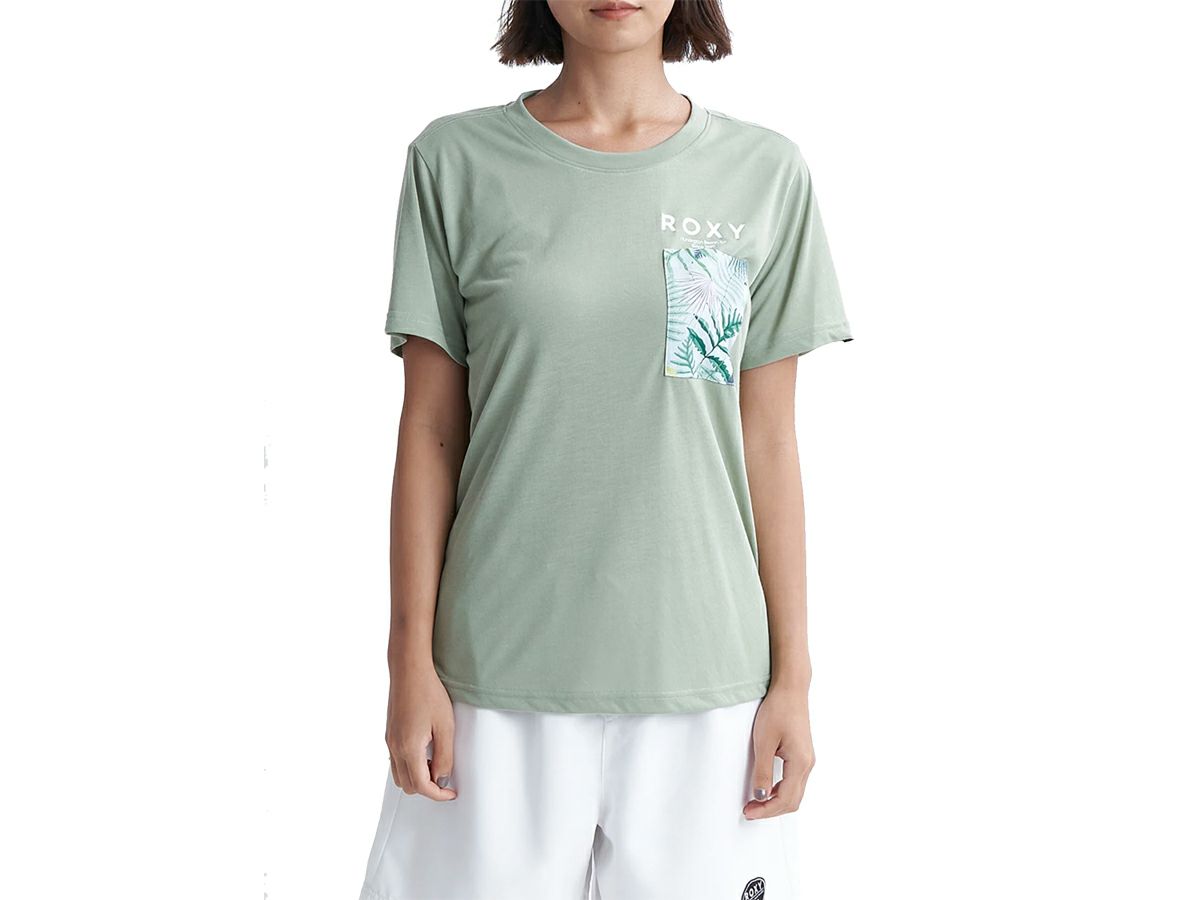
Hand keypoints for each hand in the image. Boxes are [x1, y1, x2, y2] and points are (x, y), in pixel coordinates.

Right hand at [385, 658, 456, 800]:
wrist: (409, 670)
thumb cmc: (429, 693)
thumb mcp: (445, 726)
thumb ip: (445, 756)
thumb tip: (442, 777)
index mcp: (409, 748)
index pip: (421, 786)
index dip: (438, 794)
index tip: (451, 792)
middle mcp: (394, 748)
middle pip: (408, 786)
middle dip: (427, 788)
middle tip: (445, 777)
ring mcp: (389, 741)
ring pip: (399, 776)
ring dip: (417, 778)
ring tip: (435, 763)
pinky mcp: (389, 734)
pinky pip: (395, 762)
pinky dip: (409, 767)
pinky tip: (424, 753)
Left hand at [743, 683, 814, 818]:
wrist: (790, 689)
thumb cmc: (777, 710)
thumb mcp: (764, 741)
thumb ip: (762, 771)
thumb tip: (760, 796)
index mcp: (800, 763)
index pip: (785, 799)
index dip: (766, 810)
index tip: (748, 812)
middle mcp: (808, 764)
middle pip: (793, 801)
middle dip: (771, 810)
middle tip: (749, 811)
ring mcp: (807, 760)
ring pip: (795, 793)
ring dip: (776, 801)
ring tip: (755, 802)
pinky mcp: (803, 754)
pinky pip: (795, 781)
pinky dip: (781, 791)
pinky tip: (766, 788)